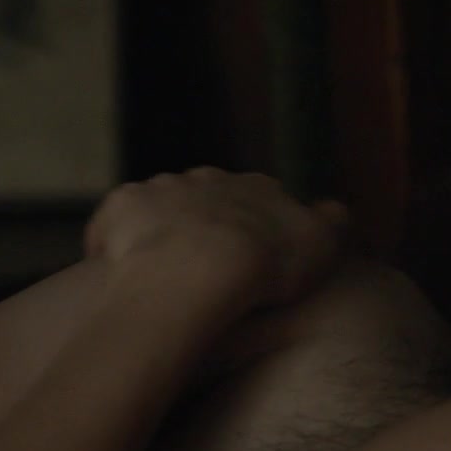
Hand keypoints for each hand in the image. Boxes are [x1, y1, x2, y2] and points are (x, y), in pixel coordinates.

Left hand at [84, 168, 351, 305]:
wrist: (198, 268)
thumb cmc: (268, 260)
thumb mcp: (324, 243)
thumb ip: (333, 221)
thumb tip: (335, 209)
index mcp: (256, 186)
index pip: (260, 197)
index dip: (259, 225)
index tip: (258, 254)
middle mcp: (207, 177)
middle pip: (208, 197)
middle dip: (209, 222)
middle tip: (212, 265)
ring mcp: (159, 190)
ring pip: (162, 206)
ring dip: (165, 231)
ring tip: (168, 273)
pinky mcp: (118, 210)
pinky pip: (115, 225)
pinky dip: (118, 243)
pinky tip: (126, 271)